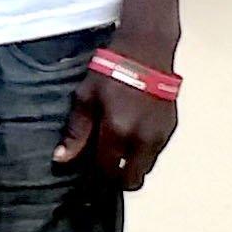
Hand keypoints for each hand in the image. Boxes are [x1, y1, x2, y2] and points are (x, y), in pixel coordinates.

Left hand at [55, 64, 177, 188]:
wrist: (147, 52)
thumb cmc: (110, 72)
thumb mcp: (85, 98)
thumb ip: (76, 132)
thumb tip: (61, 159)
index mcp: (118, 132)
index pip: (108, 170)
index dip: (97, 176)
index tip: (89, 171)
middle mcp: (142, 139)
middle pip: (132, 179)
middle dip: (118, 178)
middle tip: (105, 167)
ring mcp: (160, 135)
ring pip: (146, 168)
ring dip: (132, 166)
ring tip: (118, 150)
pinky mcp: (170, 128)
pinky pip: (155, 152)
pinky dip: (143, 152)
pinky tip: (131, 137)